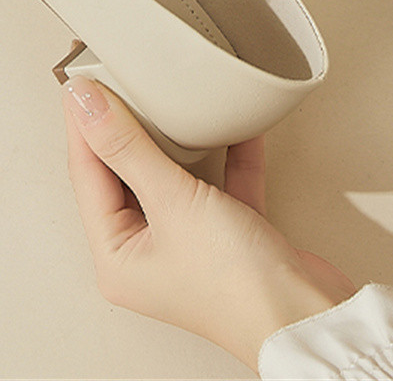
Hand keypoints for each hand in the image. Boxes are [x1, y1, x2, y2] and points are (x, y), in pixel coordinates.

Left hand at [62, 77, 356, 370]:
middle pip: (125, 173)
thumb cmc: (236, 283)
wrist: (308, 315)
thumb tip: (85, 104)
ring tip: (164, 93)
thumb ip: (128, 146)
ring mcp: (188, 242)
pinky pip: (220, 180)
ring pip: (171, 174)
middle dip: (125, 125)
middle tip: (119, 78)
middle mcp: (147, 251)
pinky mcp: (229, 233)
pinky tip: (233, 123)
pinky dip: (227, 152)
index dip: (85, 124)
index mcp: (116, 256)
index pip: (88, 175)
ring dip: (175, 136)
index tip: (83, 80)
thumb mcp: (173, 201)